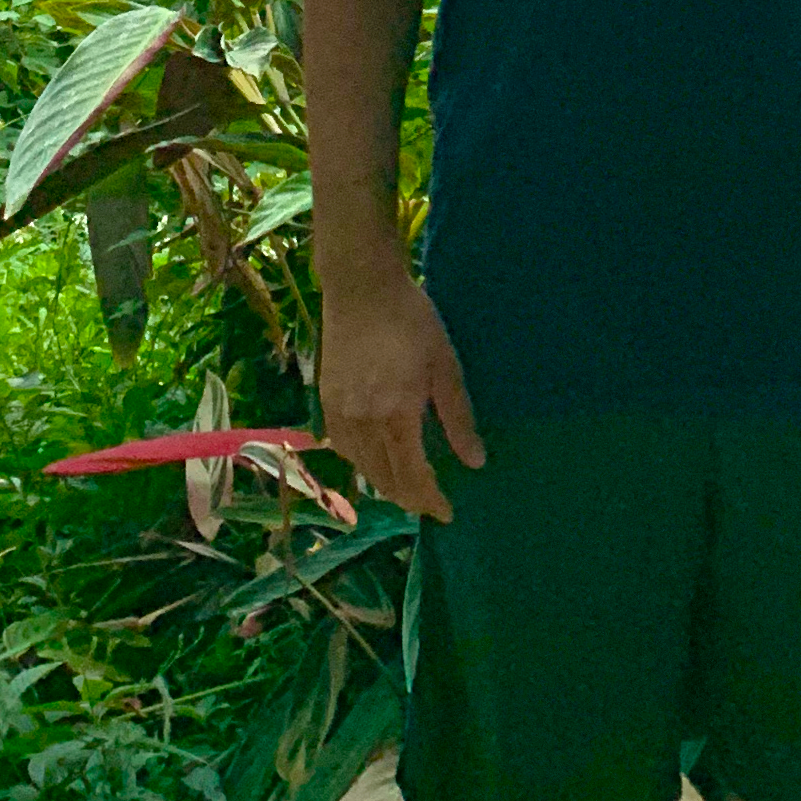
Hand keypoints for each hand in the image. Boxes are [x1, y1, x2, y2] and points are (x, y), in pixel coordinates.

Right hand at [318, 258, 484, 519]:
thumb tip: (475, 462)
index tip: (447, 514)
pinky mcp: (325, 401)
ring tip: (408, 486)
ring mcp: (339, 413)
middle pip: (385, 481)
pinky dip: (362, 463)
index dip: (430, 501)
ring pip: (362, 469)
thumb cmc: (412, 320)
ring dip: (385, 484)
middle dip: (409, 498)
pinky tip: (377, 459)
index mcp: (396, 416)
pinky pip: (344, 449)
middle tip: (430, 504)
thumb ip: (458, 418)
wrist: (361, 286)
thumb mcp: (445, 365)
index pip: (413, 478)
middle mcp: (362, 423)